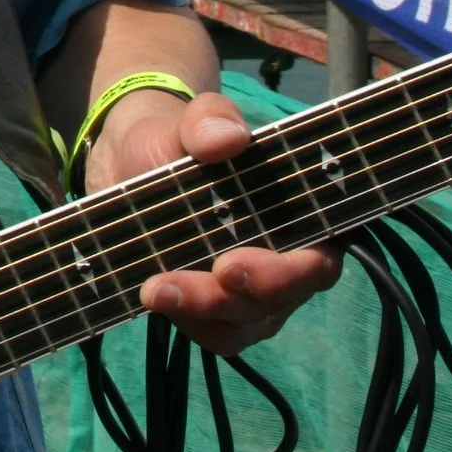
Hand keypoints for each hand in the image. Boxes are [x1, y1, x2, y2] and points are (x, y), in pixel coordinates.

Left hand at [85, 89, 342, 354]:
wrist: (131, 160)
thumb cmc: (181, 140)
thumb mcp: (192, 120)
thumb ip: (211, 120)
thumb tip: (228, 136)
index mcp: (301, 219)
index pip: (320, 259)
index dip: (296, 272)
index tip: (242, 263)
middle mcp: (286, 264)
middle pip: (283, 299)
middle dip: (246, 294)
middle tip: (211, 274)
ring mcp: (251, 294)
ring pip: (244, 324)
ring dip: (204, 312)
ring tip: (156, 290)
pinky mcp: (212, 310)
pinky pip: (210, 332)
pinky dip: (183, 320)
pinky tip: (151, 295)